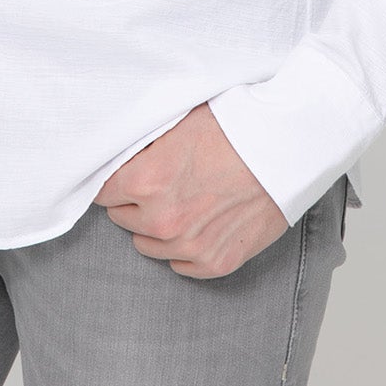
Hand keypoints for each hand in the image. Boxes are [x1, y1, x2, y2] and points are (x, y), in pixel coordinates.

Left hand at [92, 101, 287, 277]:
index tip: (122, 173)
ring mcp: (189, 246)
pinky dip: (184, 247)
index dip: (112, 179)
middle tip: (158, 181)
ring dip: (156, 226)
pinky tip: (200, 221)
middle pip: (121, 217)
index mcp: (145, 179)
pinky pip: (180, 265)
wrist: (285, 145)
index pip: (100, 191)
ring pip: (146, 245)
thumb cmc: (234, 124)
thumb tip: (117, 151)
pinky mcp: (215, 263)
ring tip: (181, 199)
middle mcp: (161, 219)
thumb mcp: (177, 121)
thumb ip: (142, 144)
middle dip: (134, 201)